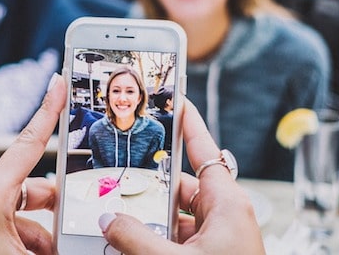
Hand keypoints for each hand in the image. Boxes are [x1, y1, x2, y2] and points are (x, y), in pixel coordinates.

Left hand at [0, 74, 64, 254]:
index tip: (59, 84)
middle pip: (32, 190)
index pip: (28, 144)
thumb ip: (55, 244)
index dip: (48, 111)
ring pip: (20, 213)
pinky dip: (21, 242)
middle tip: (75, 229)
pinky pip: (3, 225)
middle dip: (55, 213)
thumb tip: (77, 241)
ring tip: (48, 254)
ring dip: (39, 236)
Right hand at [99, 99, 264, 253]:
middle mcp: (226, 216)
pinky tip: (135, 247)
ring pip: (178, 217)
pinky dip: (158, 239)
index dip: (188, 123)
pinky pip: (181, 238)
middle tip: (120, 184)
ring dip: (152, 221)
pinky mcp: (212, 254)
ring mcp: (220, 238)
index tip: (177, 99)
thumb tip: (110, 221)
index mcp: (228, 204)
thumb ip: (137, 239)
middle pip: (181, 187)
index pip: (204, 150)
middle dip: (151, 189)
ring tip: (122, 225)